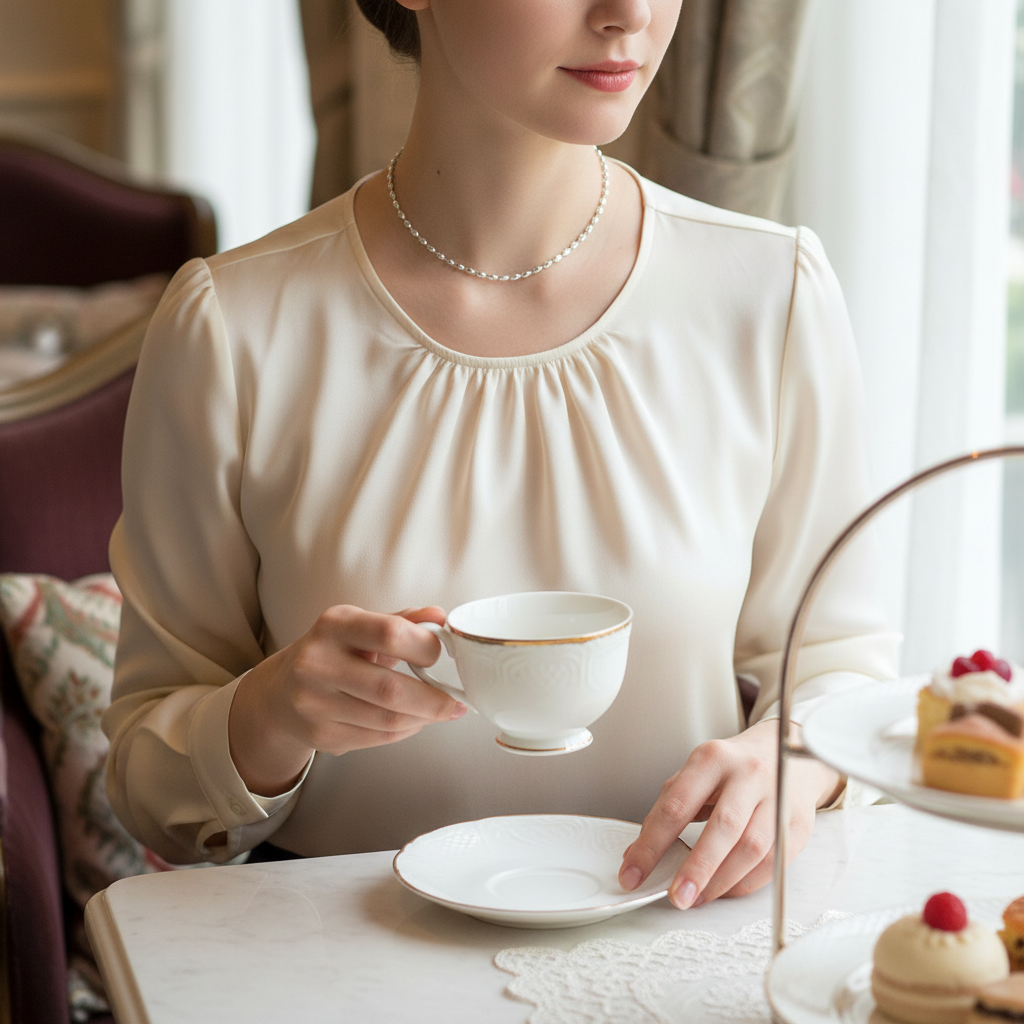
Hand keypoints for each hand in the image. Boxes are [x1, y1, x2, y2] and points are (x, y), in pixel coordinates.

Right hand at [228, 605, 466, 796]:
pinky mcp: (319, 734)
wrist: (279, 694)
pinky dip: (404, 731)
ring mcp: (314, 702)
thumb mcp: (360, 627)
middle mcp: (317, 662)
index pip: (389, 632)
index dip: (424, 646)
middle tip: (457, 702)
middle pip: (390, 688)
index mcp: (334, 625)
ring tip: (439, 712)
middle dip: (434, 699)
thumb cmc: (332, 653)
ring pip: (387, 720)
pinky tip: (414, 722)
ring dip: (423, 719)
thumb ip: (402, 621)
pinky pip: (377, 738)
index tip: (440, 653)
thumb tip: (441, 617)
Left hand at [618, 720, 840, 907]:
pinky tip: (723, 889)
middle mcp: (748, 775)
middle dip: (697, 868)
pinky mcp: (798, 824)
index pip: (676, 805)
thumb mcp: (695, 774)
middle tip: (675, 897)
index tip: (632, 874)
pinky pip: (772, 863)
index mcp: (712, 759)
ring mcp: (778, 798)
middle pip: (723, 827)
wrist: (783, 751)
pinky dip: (744, 883)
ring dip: (721, 881)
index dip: (651, 844)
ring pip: (752, 849)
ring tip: (696, 897)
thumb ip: (668, 808)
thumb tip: (637, 854)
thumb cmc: (732, 768)